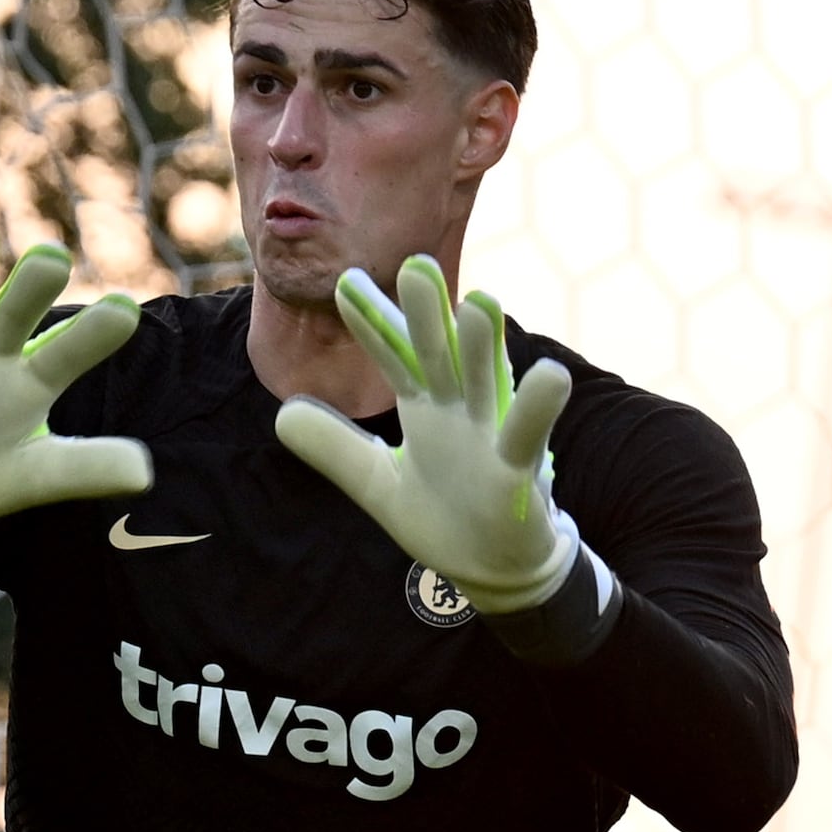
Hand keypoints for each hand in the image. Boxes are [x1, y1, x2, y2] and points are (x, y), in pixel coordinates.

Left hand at [270, 256, 578, 611]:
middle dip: (427, 314)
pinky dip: (538, 407)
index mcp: (426, 407)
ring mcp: (491, 434)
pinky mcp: (519, 469)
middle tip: (414, 264)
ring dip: (484, 345)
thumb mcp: (377, 481)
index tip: (346, 283)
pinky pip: (528, 434)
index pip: (395, 356)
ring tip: (477, 300)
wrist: (494, 567)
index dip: (372, 324)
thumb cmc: (444, 514)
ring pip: (487, 383)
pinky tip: (549, 374)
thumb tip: (282, 412)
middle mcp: (459, 409)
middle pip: (439, 356)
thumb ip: (336, 447)